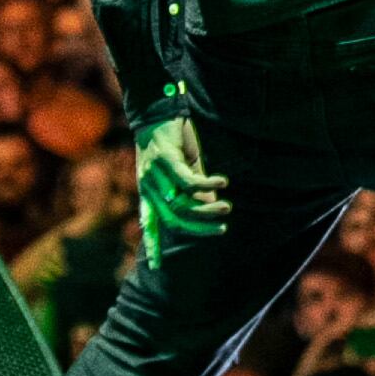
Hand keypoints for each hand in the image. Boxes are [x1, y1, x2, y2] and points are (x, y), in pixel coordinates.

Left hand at [134, 112, 230, 267]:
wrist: (157, 108)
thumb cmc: (170, 137)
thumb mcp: (180, 166)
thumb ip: (189, 187)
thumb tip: (207, 204)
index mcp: (148, 191)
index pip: (150, 223)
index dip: (153, 245)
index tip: (155, 268)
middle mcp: (148, 187)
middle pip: (173, 219)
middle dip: (199, 227)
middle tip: (222, 228)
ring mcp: (155, 174)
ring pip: (182, 203)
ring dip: (207, 208)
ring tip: (226, 207)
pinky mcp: (167, 159)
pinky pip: (188, 181)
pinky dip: (208, 183)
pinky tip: (222, 181)